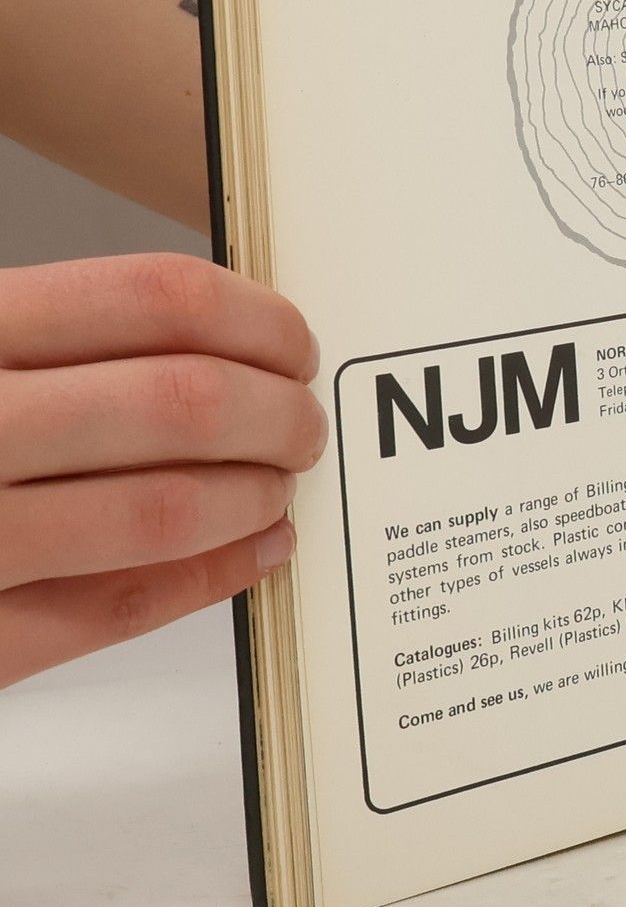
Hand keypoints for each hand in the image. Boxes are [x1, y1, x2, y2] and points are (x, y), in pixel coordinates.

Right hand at [0, 254, 327, 688]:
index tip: (294, 340)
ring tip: (279, 484)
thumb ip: (40, 342)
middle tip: (303, 422)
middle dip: (276, 414)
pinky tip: (251, 551)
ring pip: (161, 509)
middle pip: (180, 401)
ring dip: (253, 495)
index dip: (254, 319)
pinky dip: (208, 577)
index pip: (148, 298)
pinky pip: (113, 608)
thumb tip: (209, 339)